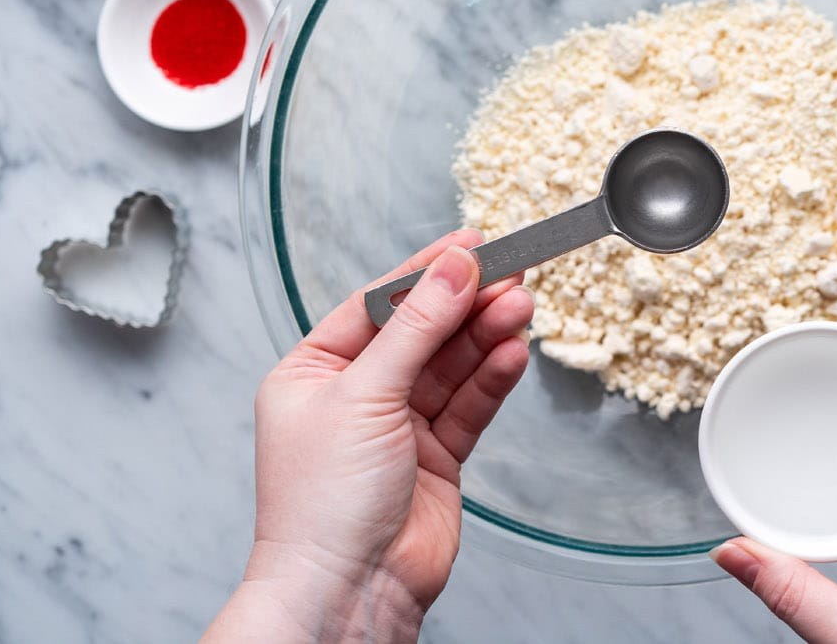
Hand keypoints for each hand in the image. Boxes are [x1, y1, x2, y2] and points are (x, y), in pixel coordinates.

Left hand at [203, 230, 534, 642]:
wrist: (347, 593)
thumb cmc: (323, 505)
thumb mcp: (366, 396)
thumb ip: (416, 328)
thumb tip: (451, 269)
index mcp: (314, 372)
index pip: (377, 305)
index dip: (424, 271)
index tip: (469, 242)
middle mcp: (355, 396)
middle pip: (422, 331)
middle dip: (466, 302)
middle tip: (511, 270)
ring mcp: (398, 427)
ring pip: (452, 366)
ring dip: (486, 335)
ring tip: (522, 306)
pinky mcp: (436, 458)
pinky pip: (469, 405)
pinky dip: (492, 379)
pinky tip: (513, 353)